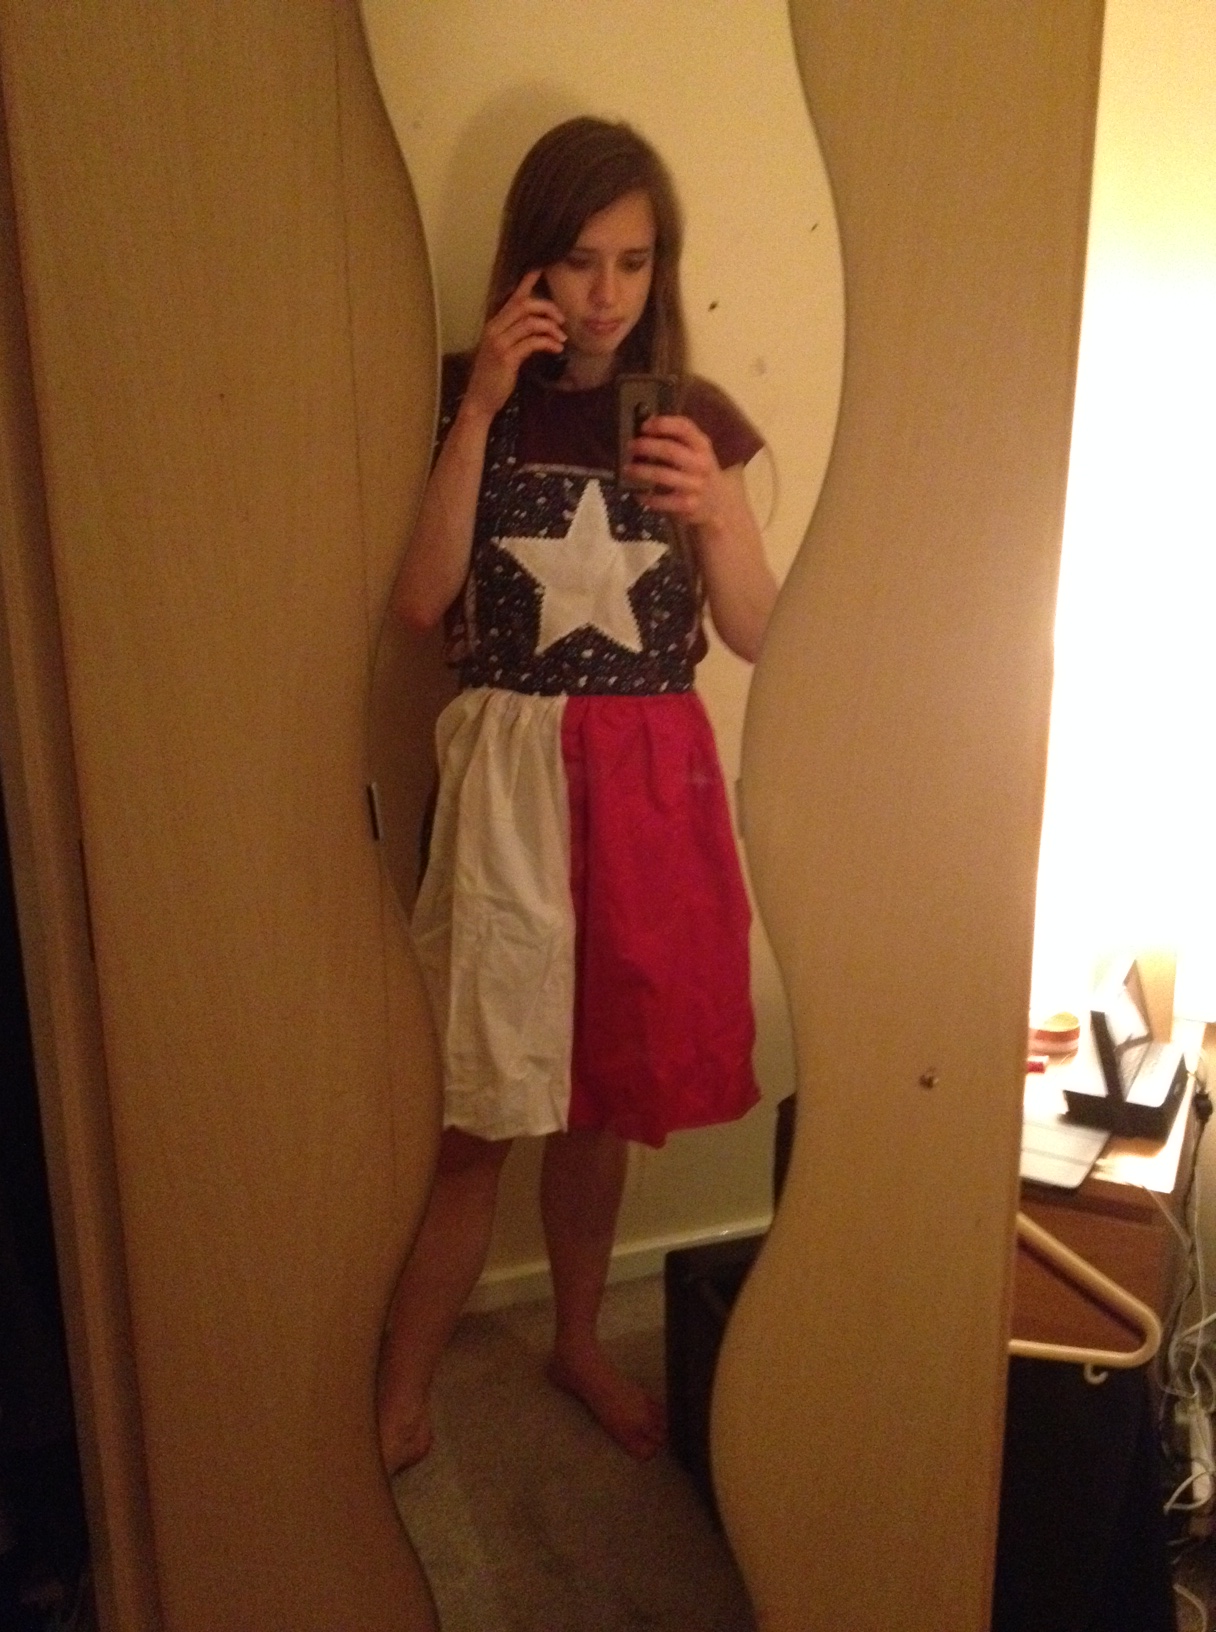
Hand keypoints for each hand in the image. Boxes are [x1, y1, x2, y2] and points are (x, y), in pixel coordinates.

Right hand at [463, 270, 565, 420]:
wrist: (480, 400)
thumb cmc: (494, 377)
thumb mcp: (503, 351)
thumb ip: (516, 337)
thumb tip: (538, 328)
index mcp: (494, 325)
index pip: (513, 297)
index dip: (527, 282)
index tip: (541, 269)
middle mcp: (495, 329)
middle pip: (524, 305)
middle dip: (547, 308)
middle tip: (562, 319)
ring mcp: (500, 343)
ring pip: (530, 323)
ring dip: (551, 328)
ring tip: (562, 338)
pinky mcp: (507, 357)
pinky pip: (532, 343)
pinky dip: (548, 343)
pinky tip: (556, 349)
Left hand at [625, 415, 727, 527]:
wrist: (718, 505)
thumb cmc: (698, 473)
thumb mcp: (696, 453)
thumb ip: (676, 440)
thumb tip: (643, 429)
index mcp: (702, 445)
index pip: (684, 428)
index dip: (662, 424)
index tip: (643, 426)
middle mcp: (701, 463)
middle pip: (670, 450)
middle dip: (646, 446)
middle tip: (630, 447)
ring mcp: (695, 485)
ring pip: (663, 475)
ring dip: (641, 471)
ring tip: (627, 469)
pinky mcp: (689, 506)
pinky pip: (663, 500)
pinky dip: (647, 497)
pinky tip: (638, 494)